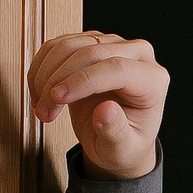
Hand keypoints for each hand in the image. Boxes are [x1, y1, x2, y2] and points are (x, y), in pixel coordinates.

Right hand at [28, 30, 167, 179]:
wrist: (116, 138)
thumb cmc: (124, 144)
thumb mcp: (122, 150)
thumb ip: (116, 133)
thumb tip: (106, 111)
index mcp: (153, 80)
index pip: (117, 68)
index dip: (82, 81)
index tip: (57, 98)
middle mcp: (137, 55)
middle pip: (91, 52)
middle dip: (59, 81)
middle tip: (44, 111)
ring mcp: (113, 45)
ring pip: (70, 45)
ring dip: (46, 75)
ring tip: (42, 106)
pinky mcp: (90, 43)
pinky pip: (58, 45)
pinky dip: (42, 67)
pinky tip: (39, 91)